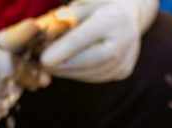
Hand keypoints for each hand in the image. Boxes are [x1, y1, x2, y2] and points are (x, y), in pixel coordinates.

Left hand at [40, 0, 157, 82]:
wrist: (130, 15)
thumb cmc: (99, 5)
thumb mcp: (82, 3)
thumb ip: (64, 17)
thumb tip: (43, 30)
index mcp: (113, 18)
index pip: (83, 39)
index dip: (60, 51)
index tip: (42, 59)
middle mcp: (125, 41)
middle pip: (89, 61)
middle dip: (63, 66)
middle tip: (43, 66)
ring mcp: (126, 58)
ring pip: (92, 73)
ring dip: (70, 72)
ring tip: (54, 65)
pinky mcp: (124, 71)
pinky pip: (97, 76)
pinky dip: (80, 74)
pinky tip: (71, 67)